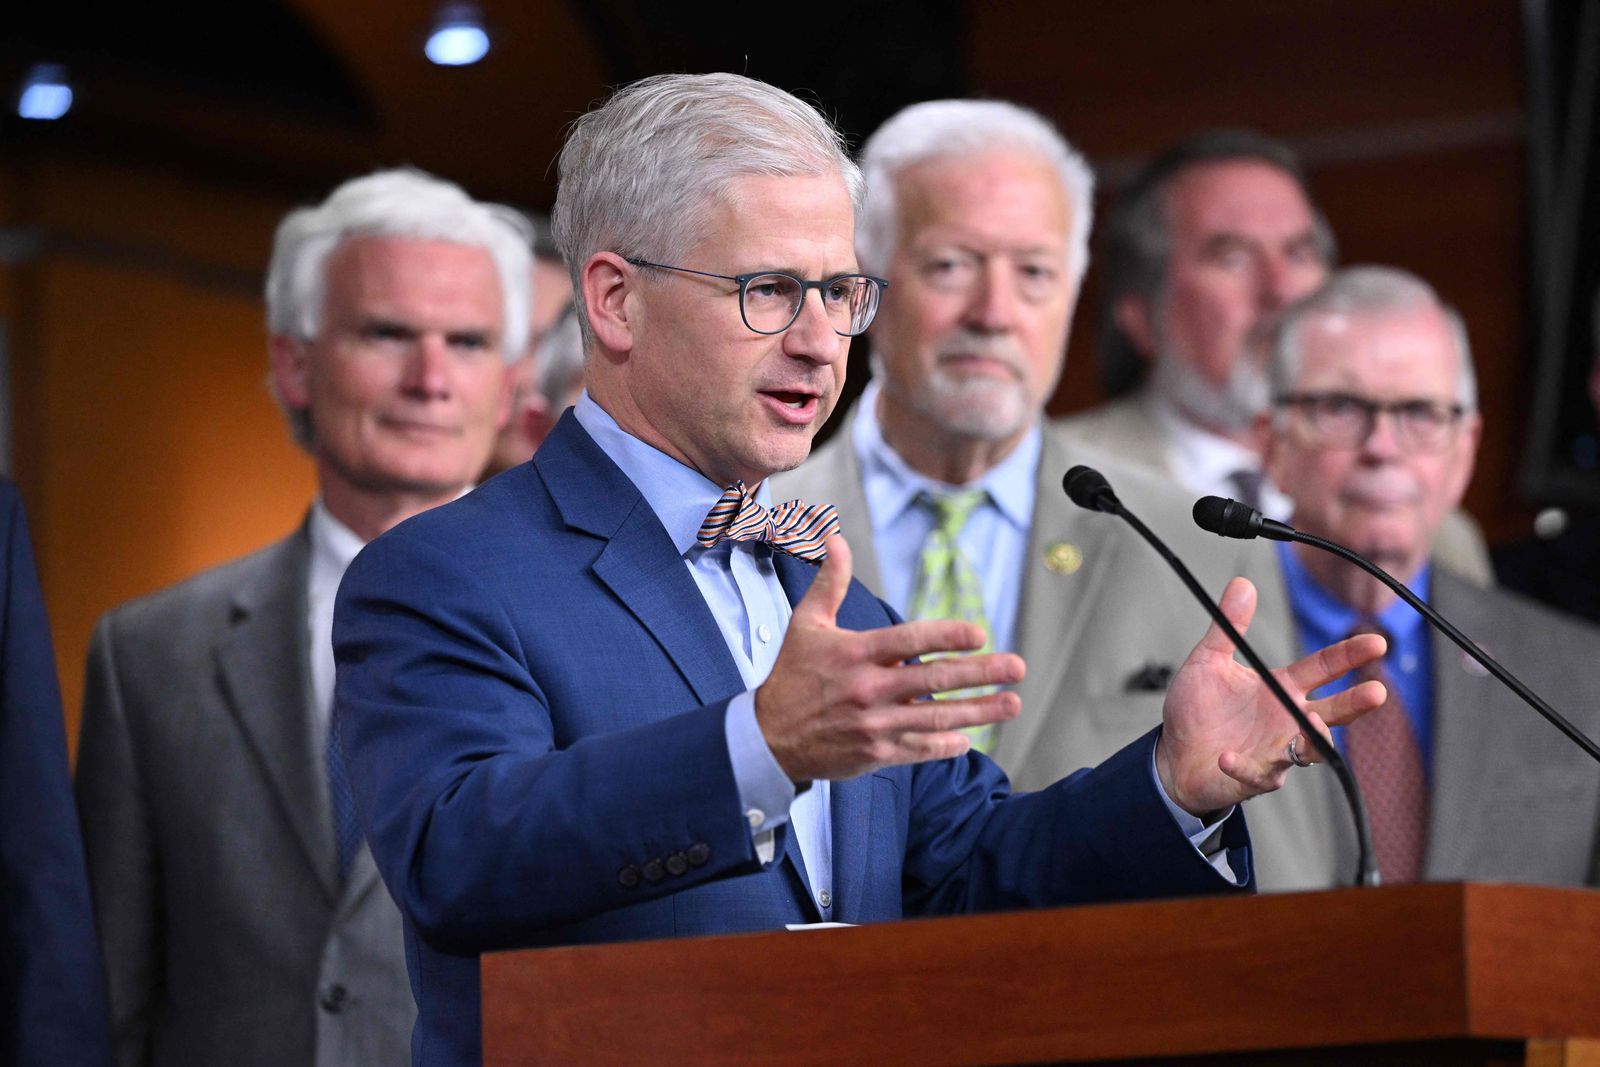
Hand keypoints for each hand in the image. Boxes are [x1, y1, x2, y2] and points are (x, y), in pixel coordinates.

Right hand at [755, 535, 1025, 782]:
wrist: (767, 738)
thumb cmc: (792, 675)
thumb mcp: (806, 624)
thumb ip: (829, 582)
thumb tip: (836, 539)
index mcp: (855, 654)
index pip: (908, 641)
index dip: (945, 637)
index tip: (979, 634)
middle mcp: (868, 689)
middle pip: (933, 681)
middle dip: (980, 674)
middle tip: (1017, 666)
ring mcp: (874, 724)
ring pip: (935, 718)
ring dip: (978, 711)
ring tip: (1011, 702)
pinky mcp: (875, 753)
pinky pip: (919, 749)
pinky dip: (946, 745)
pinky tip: (971, 739)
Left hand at [1157, 577, 1387, 815]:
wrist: (1174, 755)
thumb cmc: (1197, 710)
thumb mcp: (1209, 661)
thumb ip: (1228, 626)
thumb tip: (1242, 583)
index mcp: (1281, 687)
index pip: (1324, 668)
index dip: (1350, 655)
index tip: (1377, 642)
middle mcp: (1287, 719)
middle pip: (1333, 712)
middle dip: (1356, 703)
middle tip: (1377, 692)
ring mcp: (1276, 751)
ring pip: (1311, 749)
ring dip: (1314, 740)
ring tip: (1312, 725)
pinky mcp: (1255, 777)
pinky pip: (1260, 774)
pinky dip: (1245, 766)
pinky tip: (1228, 757)